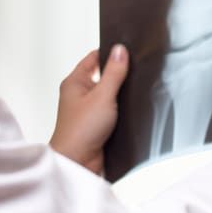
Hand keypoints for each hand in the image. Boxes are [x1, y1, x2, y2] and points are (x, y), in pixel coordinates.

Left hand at [50, 45, 128, 173]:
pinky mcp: (97, 124)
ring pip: (110, 94)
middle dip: (119, 74)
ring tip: (136, 91)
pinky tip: (133, 109)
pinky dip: (122, 109)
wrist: (77, 162)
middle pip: (103, 75)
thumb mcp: (102, 96)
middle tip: (137, 70)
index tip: (128, 49)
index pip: (94, 58)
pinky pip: (112, 110)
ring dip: (121, 94)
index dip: (110, 53)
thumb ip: (113, 72)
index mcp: (75, 82)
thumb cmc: (81, 131)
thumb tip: (120, 50)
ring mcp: (89, 110)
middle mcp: (80, 94)